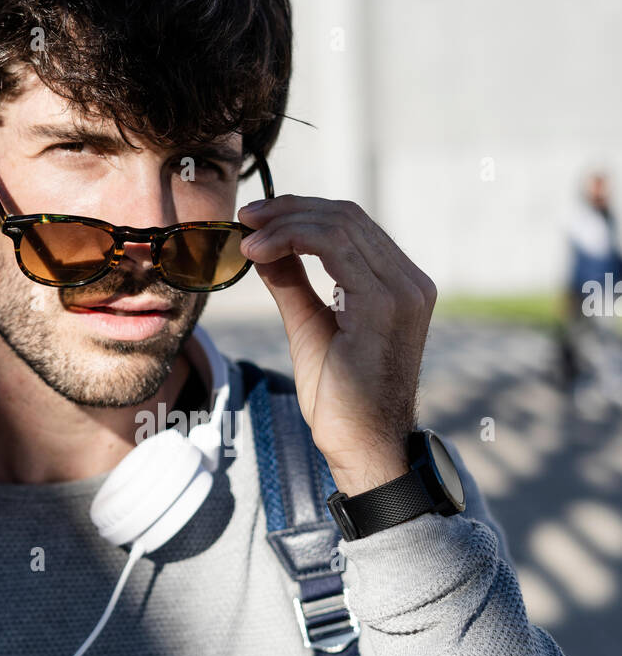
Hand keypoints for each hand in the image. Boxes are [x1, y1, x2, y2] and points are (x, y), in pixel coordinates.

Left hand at [237, 195, 436, 495]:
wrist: (361, 445)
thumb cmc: (340, 398)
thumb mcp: (309, 326)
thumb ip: (293, 283)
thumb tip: (266, 247)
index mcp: (400, 285)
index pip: (351, 225)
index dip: (301, 212)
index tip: (256, 220)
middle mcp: (410, 282)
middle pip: (346, 216)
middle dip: (289, 210)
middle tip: (245, 217)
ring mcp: (403, 290)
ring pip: (340, 224)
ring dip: (285, 223)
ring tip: (247, 237)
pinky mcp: (385, 303)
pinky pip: (335, 246)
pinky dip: (291, 239)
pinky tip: (259, 251)